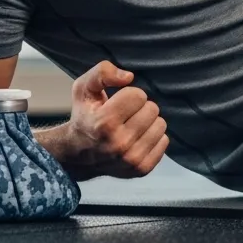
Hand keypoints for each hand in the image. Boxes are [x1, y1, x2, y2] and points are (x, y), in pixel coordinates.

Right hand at [60, 61, 168, 179]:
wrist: (78, 154)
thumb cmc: (85, 115)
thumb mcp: (84, 88)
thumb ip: (102, 72)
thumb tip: (129, 77)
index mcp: (104, 123)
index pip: (139, 95)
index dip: (129, 95)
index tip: (117, 102)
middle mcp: (118, 144)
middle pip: (152, 109)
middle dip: (140, 108)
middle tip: (125, 115)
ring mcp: (131, 159)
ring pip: (161, 125)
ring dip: (148, 122)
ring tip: (131, 126)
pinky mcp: (141, 169)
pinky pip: (164, 142)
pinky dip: (153, 137)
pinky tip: (137, 139)